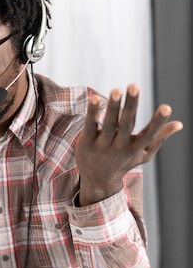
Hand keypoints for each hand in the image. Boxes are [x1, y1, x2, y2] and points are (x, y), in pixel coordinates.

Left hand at [74, 84, 182, 205]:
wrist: (98, 181)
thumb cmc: (124, 163)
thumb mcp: (144, 154)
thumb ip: (160, 138)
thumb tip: (179, 124)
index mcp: (135, 148)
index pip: (148, 134)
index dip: (158, 122)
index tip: (167, 107)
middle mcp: (120, 146)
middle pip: (127, 124)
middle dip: (131, 105)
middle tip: (134, 86)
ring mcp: (103, 145)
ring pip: (108, 124)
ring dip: (112, 106)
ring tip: (116, 90)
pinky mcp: (87, 143)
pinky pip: (90, 126)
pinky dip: (92, 113)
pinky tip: (94, 98)